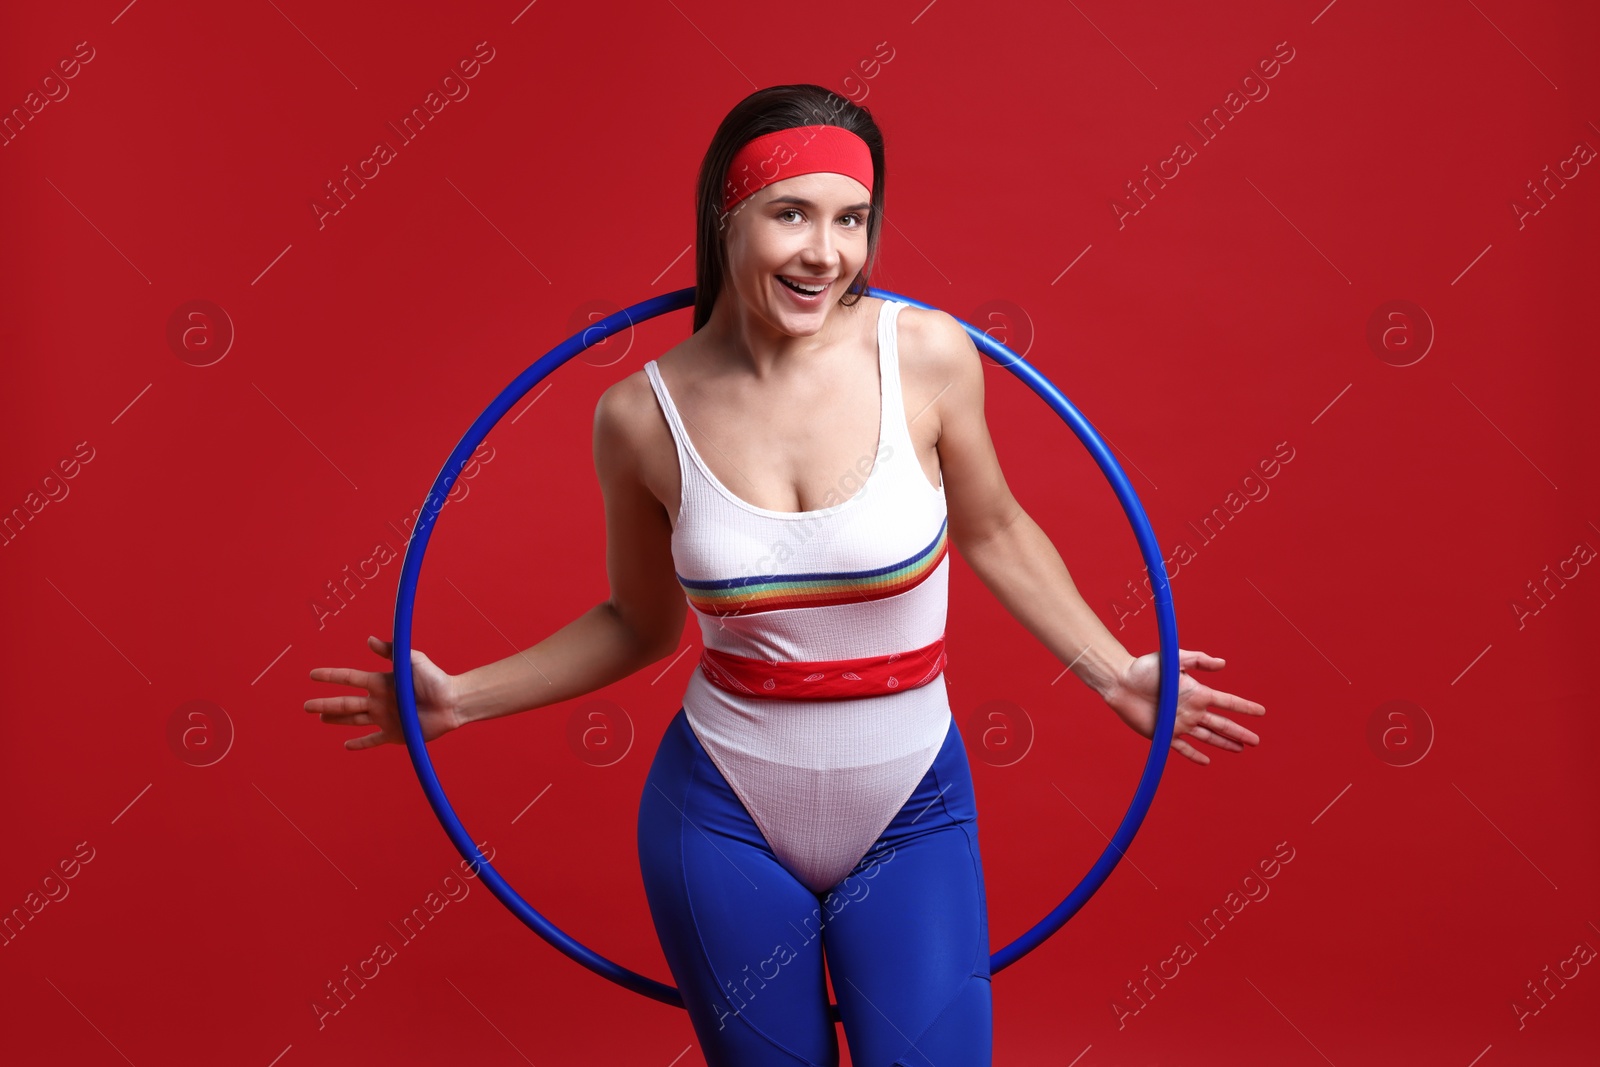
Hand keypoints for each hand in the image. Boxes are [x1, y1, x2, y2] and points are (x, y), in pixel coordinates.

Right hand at [305, 636, 463, 750]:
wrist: (453, 702)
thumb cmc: (435, 679)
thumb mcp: (412, 660)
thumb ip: (391, 651)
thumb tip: (369, 640)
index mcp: (381, 682)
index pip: (349, 679)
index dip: (331, 676)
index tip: (312, 675)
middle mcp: (380, 701)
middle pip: (346, 703)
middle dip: (325, 704)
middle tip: (306, 706)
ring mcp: (385, 718)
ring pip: (354, 720)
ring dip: (337, 720)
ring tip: (321, 718)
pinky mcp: (395, 734)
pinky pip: (373, 740)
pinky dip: (360, 744)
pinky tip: (347, 745)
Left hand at [1102, 648, 1264, 764]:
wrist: (1120, 682)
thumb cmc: (1144, 668)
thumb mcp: (1173, 659)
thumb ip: (1197, 660)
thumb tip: (1222, 663)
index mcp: (1196, 693)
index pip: (1227, 702)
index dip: (1244, 707)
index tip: (1261, 712)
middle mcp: (1191, 710)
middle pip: (1222, 724)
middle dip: (1239, 733)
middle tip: (1256, 741)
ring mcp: (1179, 723)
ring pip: (1208, 737)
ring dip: (1224, 743)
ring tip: (1240, 749)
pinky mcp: (1164, 734)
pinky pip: (1183, 748)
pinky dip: (1195, 755)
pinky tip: (1206, 760)